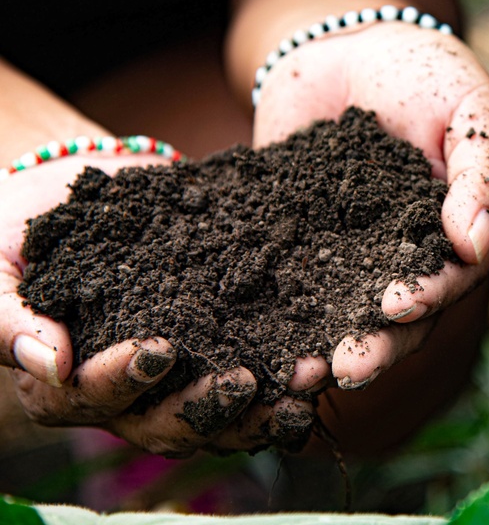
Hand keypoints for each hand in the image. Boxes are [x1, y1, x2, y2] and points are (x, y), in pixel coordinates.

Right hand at [1, 157, 313, 455]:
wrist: (73, 203)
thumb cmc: (19, 237)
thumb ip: (7, 315)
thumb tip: (48, 362)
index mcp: (65, 385)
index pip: (92, 397)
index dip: (124, 380)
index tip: (160, 348)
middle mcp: (123, 398)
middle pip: (164, 426)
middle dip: (208, 409)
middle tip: (246, 381)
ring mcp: (173, 384)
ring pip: (218, 420)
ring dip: (264, 408)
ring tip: (303, 381)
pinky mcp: (214, 355)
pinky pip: (251, 387)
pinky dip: (282, 383)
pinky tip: (316, 367)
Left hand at [254, 21, 488, 389]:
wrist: (348, 44)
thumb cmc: (428, 73)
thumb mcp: (472, 109)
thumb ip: (483, 172)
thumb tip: (476, 243)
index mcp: (457, 236)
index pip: (451, 281)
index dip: (427, 298)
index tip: (396, 308)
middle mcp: (406, 257)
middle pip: (397, 317)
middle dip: (374, 344)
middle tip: (345, 367)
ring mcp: (350, 254)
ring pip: (342, 312)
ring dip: (323, 345)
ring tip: (299, 375)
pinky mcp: (298, 243)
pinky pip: (288, 282)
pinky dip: (274, 314)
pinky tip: (252, 338)